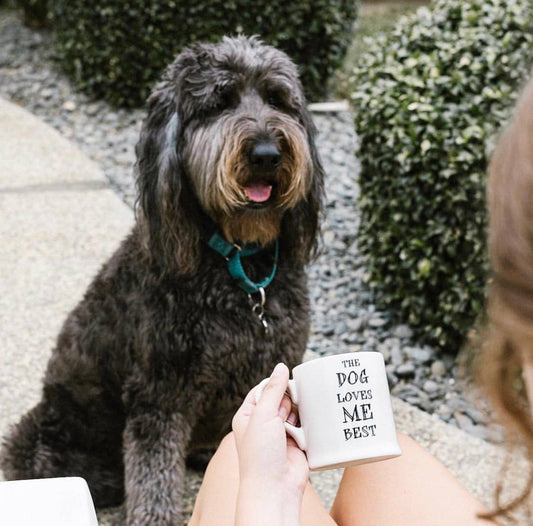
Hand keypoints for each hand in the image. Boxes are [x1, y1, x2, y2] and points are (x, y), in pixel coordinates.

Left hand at [232, 363, 308, 525]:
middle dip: (288, 403)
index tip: (285, 385)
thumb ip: (273, 389)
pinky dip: (307, 427)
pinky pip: (306, 425)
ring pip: (295, 410)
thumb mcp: (263, 415)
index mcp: (248, 415)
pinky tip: (305, 431)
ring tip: (292, 427)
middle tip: (285, 416)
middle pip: (282, 397)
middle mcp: (264, 423)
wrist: (275, 489)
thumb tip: (281, 367)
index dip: (275, 385)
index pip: (263, 388)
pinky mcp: (297, 443)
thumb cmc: (260, 456)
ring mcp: (281, 433)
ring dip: (297, 416)